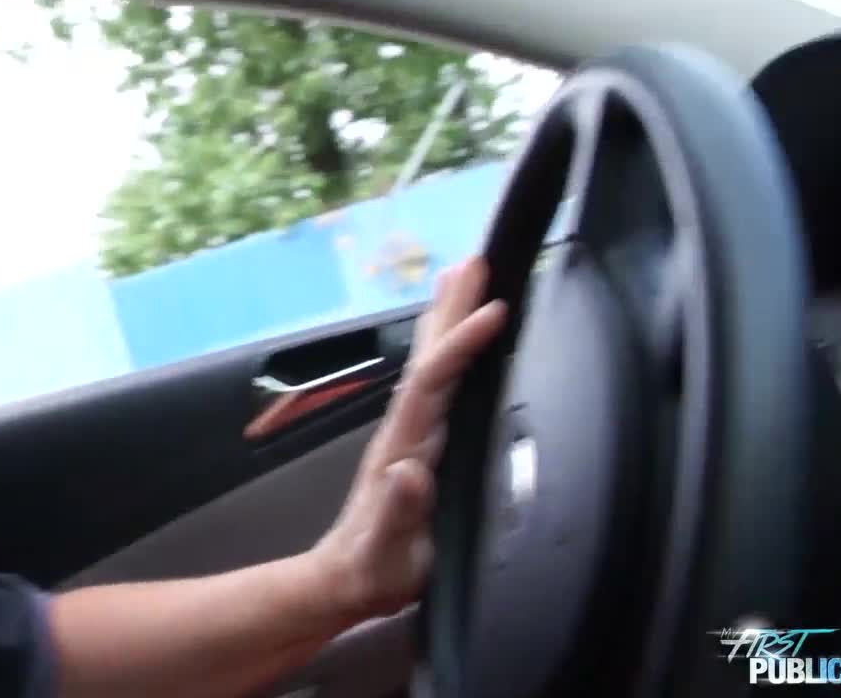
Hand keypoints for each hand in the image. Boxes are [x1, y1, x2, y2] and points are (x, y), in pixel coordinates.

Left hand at [307, 257, 506, 623]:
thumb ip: (398, 513)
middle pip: (428, 356)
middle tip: (475, 260)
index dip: (461, 345)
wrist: (346, 581)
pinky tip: (456, 338)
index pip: (434, 383)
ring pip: (430, 362)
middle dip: (452, 308)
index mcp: (404, 447)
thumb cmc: (374, 569)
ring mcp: (410, 433)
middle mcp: (405, 429)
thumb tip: (409, 471)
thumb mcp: (388, 551)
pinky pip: (437, 382)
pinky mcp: (419, 442)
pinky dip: (448, 349)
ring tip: (464, 276)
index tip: (494, 310)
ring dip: (447, 318)